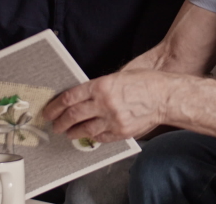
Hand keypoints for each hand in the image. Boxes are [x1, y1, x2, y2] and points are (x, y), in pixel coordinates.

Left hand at [42, 70, 168, 142]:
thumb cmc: (146, 83)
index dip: (55, 106)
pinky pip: (100, 137)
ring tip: (68, 132)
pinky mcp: (120, 132)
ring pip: (84, 129)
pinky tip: (88, 135)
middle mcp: (104, 103)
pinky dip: (91, 137)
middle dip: (60, 122)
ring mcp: (112, 119)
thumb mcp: (119, 77)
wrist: (165, 97)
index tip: (49, 111)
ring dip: (72, 132)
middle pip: (72, 115)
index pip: (69, 98)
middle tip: (55, 125)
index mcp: (101, 85)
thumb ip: (99, 87)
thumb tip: (82, 96)